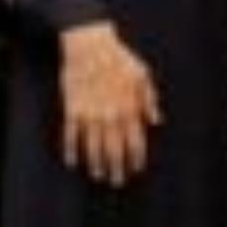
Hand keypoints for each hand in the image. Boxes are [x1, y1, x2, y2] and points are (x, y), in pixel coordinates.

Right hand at [59, 22, 159, 183]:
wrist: (90, 45)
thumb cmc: (118, 56)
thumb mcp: (142, 74)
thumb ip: (150, 100)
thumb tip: (156, 121)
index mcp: (129, 107)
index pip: (135, 141)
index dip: (136, 158)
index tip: (136, 169)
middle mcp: (110, 115)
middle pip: (114, 149)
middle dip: (116, 168)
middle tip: (117, 181)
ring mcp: (90, 114)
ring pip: (93, 147)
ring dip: (96, 163)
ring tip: (98, 175)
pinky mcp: (72, 109)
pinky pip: (70, 135)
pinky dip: (71, 150)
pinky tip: (72, 161)